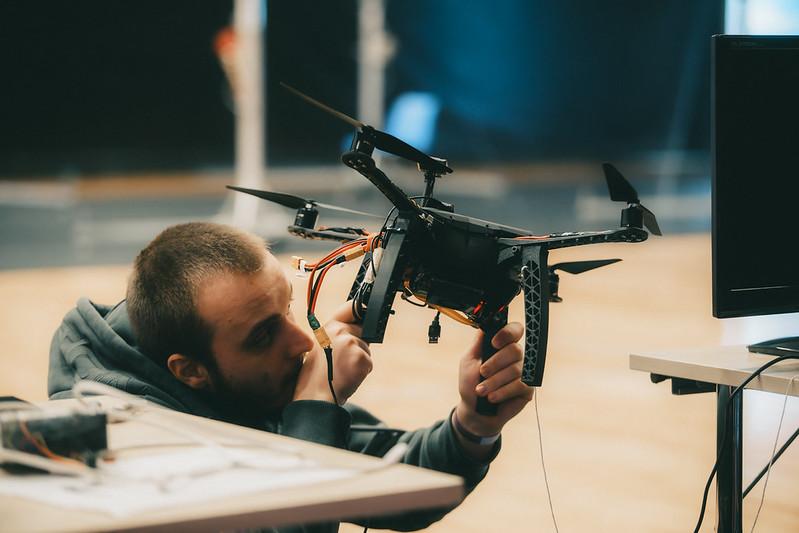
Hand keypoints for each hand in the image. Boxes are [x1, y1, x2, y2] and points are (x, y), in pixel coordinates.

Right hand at [293, 301, 371, 404]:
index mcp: (328, 327)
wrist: (315, 396)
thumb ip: (335, 336)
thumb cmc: (316, 376)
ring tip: (342, 371)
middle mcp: (340, 331)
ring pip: (366, 349)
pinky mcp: (361, 358)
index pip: (350, 308)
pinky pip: (368, 363)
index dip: (359, 309)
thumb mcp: (320, 348)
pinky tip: (348, 377)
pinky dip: (362, 372)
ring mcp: (352, 344)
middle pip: (362, 331)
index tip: (365, 309)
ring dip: (359, 360)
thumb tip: (356, 330)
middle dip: (358, 344)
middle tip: (343, 361)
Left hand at [455, 322, 532, 437]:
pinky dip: (503, 391)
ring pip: (516, 370)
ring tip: (481, 391)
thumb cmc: (471, 383)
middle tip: (482, 373)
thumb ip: (478, 342)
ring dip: (495, 381)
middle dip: (495, 363)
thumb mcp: (469, 360)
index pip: (515, 330)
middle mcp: (516, 356)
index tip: (493, 343)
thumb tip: (485, 323)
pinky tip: (492, 397)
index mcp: (502, 345)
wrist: (475, 411)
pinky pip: (521, 385)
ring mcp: (524, 372)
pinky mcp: (528, 388)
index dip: (507, 333)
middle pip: (515, 350)